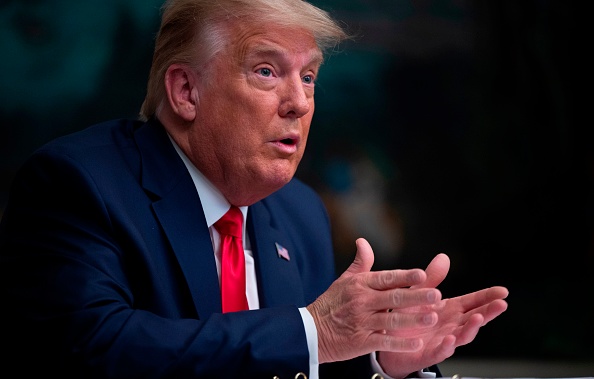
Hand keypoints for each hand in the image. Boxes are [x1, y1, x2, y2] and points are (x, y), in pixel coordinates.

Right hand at [307, 238, 442, 363]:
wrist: (310, 331)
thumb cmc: (331, 304)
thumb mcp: (344, 280)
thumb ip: (360, 263)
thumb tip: (363, 241)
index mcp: (360, 285)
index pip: (386, 278)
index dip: (405, 276)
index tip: (422, 275)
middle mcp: (362, 302)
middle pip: (393, 298)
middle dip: (416, 297)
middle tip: (436, 295)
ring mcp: (362, 322)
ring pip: (391, 320)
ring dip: (413, 320)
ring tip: (432, 318)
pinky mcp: (361, 342)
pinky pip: (384, 343)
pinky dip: (401, 344)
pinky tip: (417, 343)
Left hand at [377, 254, 508, 378]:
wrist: (390, 341)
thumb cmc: (407, 317)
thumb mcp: (419, 293)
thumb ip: (432, 278)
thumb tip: (443, 257)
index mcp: (451, 310)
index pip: (473, 302)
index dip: (488, 297)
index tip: (502, 291)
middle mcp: (451, 325)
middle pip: (474, 318)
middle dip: (488, 312)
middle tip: (501, 304)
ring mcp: (443, 340)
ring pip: (462, 336)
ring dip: (471, 328)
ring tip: (478, 319)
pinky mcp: (429, 353)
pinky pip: (440, 351)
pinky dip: (447, 346)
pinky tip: (450, 340)